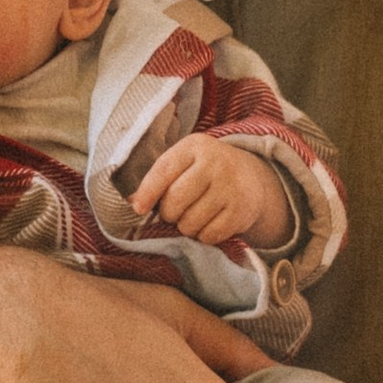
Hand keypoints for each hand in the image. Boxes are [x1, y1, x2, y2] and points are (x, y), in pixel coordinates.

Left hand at [134, 134, 296, 251]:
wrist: (249, 177)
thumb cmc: (204, 172)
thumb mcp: (183, 164)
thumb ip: (158, 180)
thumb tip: (132, 203)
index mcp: (194, 146)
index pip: (164, 170)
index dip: (147, 192)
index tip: (137, 209)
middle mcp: (215, 162)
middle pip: (175, 201)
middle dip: (168, 213)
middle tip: (175, 212)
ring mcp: (231, 186)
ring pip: (190, 222)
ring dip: (186, 227)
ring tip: (193, 216)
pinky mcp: (241, 210)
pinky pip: (208, 235)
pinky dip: (203, 236)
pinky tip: (209, 223)